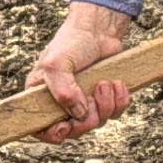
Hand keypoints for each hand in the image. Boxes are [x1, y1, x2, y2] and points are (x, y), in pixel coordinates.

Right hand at [30, 3, 133, 141]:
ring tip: (105, 83)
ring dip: (105, 105)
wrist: (99, 29)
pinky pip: (115, 114)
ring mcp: (85, 102)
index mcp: (43, 96)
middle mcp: (62, 102)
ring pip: (97, 122)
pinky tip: (118, 84)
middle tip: (92, 98)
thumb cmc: (72, 42)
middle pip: (74, 131)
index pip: (41, 128)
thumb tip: (79, 113)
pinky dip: (120, 102)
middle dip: (87, 118)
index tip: (64, 126)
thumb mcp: (56, 63)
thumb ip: (62, 91)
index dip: (52, 133)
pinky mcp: (105, 98)